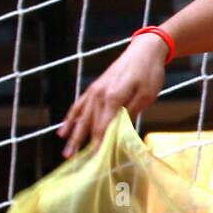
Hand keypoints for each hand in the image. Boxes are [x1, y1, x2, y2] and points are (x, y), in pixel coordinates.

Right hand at [56, 33, 167, 157]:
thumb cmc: (149, 74)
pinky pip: (79, 106)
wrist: (144, 50)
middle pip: (89, 124)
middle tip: (72, 161)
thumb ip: (131, 112)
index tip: (95, 159)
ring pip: (81, 117)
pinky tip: (63, 130)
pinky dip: (71, 119)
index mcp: (113, 97)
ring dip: (73, 135)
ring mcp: (95, 90)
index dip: (99, 143)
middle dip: (81, 143)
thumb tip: (119, 129)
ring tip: (67, 152)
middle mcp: (99, 94)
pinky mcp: (95, 88)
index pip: (104, 126)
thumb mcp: (147, 96)